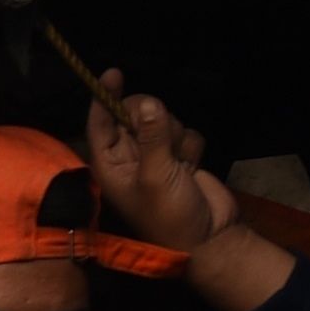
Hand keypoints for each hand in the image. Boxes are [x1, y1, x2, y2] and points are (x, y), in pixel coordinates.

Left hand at [78, 75, 238, 254]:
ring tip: (179, 166)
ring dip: (175, 137)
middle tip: (163, 140)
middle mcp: (129, 158)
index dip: (105, 98)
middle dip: (153, 121)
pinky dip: (191, 148)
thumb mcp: (156, 175)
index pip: (101, 124)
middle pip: (135, 116)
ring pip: (164, 121)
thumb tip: (148, 103)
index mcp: (110, 165)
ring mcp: (155, 157)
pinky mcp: (180, 158)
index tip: (113, 73)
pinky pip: (185, 134)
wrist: (208, 237)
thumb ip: (152, 137)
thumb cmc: (170, 215)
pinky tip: (193, 168)